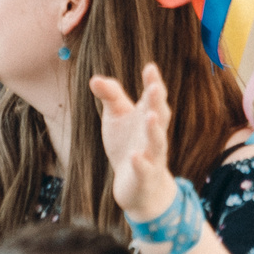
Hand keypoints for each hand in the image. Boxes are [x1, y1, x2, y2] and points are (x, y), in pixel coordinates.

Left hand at [90, 61, 176, 221]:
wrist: (136, 185)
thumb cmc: (127, 144)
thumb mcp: (116, 117)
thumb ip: (110, 97)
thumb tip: (94, 78)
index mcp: (148, 117)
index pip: (154, 99)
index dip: (153, 83)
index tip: (150, 67)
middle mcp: (153, 135)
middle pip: (160, 117)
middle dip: (158, 103)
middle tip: (154, 88)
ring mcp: (152, 157)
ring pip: (157, 143)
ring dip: (155, 130)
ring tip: (150, 116)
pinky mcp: (144, 176)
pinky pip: (144, 170)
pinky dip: (140, 163)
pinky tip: (135, 155)